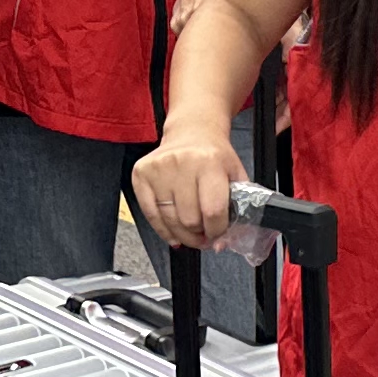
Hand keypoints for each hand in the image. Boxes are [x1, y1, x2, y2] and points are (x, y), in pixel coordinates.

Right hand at [132, 122, 247, 248]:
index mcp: (210, 162)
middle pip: (189, 220)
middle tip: (205, 235)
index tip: (219, 234)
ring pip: (170, 221)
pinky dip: (163, 230)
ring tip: (192, 234)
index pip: (213, 211)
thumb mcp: (236, 175)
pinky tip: (174, 235)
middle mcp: (181, 163)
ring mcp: (158, 169)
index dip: (217, 230)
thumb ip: (236, 209)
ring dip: (183, 236)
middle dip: (200, 234)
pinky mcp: (141, 174)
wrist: (193, 132)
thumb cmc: (215, 156)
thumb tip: (222, 244)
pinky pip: (150, 215)